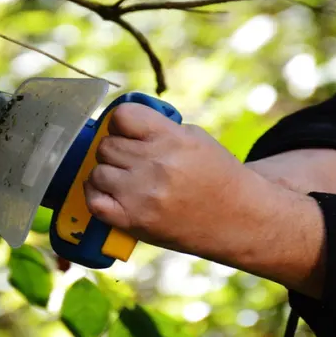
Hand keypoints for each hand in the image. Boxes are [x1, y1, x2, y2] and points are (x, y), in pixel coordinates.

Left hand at [83, 103, 326, 298]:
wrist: (241, 219)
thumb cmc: (217, 176)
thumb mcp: (195, 138)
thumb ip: (157, 128)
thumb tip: (118, 123)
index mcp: (172, 138)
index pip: (121, 115)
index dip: (119, 123)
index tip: (126, 132)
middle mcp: (156, 164)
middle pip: (106, 145)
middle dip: (115, 150)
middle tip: (131, 161)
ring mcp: (143, 194)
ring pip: (97, 171)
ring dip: (106, 174)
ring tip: (125, 180)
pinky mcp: (134, 221)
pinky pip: (94, 200)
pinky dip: (97, 196)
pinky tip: (112, 195)